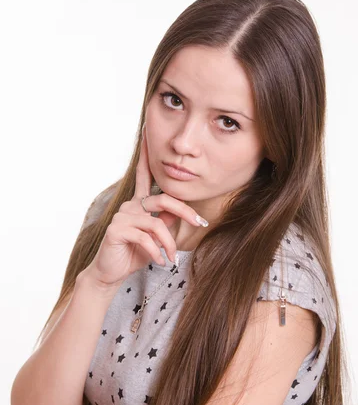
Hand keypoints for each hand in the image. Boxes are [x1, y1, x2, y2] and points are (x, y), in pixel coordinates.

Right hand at [81, 123, 207, 288]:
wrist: (110, 272)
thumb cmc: (133, 254)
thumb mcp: (155, 238)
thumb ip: (165, 222)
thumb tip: (179, 212)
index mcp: (138, 204)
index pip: (143, 175)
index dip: (146, 156)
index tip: (146, 132)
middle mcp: (130, 206)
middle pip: (163, 199)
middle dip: (185, 211)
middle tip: (200, 224)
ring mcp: (122, 217)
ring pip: (157, 224)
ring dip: (169, 244)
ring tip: (171, 258)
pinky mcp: (116, 230)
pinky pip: (145, 238)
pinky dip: (156, 252)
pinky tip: (159, 261)